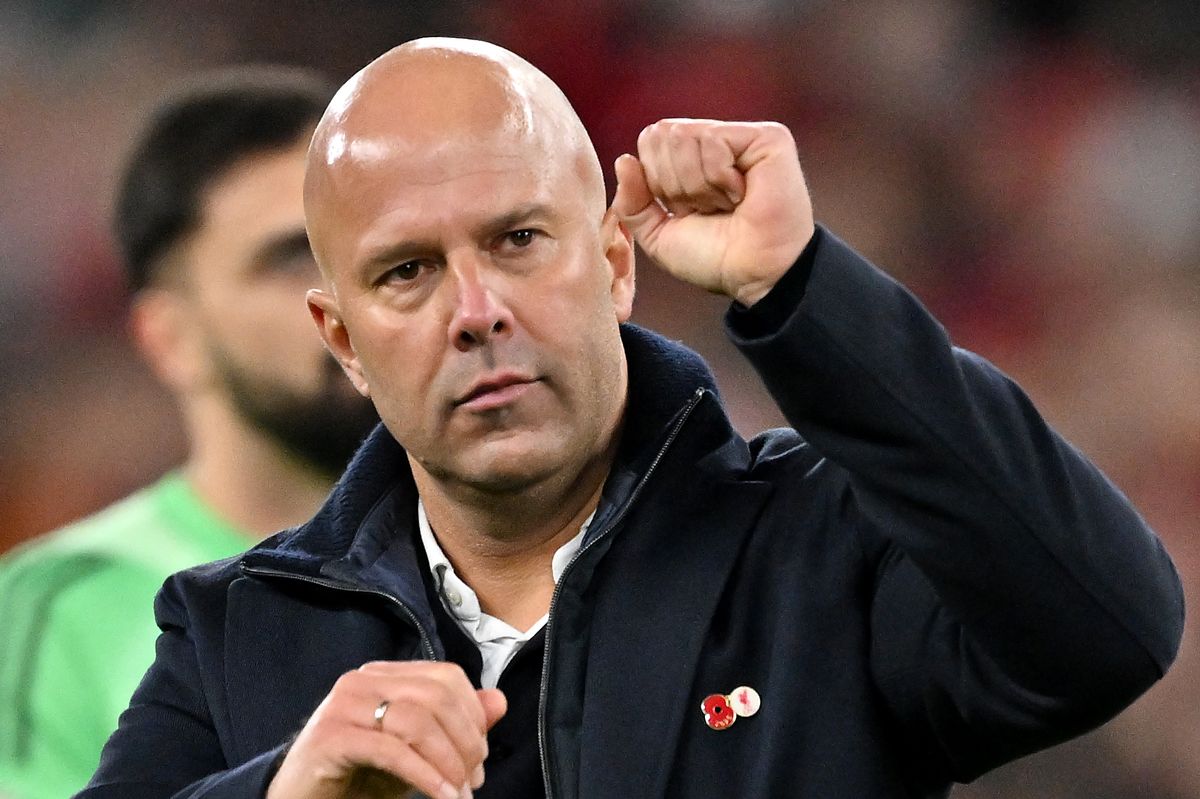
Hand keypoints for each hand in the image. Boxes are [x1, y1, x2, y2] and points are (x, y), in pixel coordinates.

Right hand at [267, 661, 506, 798]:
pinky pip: (392, 750)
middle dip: (466, 742)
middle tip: (474, 780)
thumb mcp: (417, 751)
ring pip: (417, 721)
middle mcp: (363, 681)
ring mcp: (343, 705)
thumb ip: (456, 725)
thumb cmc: (359, 776)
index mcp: (384, 676)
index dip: (473, 716)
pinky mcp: (331, 736)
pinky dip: (425, 776)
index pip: (446, 677)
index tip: (481, 758)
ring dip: (449, 763)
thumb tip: (500, 701)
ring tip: (460, 794)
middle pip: (436, 697)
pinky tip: (442, 797)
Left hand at [611, 119, 814, 306]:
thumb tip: (624, 160)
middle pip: (663, 134)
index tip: (687, 210)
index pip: (650, 140)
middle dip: (675, 184)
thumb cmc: (715, 258)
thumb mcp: (659, 235)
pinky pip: (713, 140)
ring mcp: (742, 137)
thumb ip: (632, 203)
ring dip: (699, 185)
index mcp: (691, 159)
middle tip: (709, 208)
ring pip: (685, 136)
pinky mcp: (766, 137)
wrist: (754, 275)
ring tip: (728, 204)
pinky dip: (719, 177)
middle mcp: (715, 142)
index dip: (656, 180)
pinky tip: (742, 194)